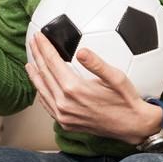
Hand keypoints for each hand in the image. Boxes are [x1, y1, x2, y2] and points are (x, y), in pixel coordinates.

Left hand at [25, 32, 159, 144]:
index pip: (52, 62)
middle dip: (37, 55)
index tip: (38, 35)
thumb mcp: (117, 77)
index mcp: (74, 89)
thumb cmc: (126, 100)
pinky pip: (47, 105)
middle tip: (32, 42)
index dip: (44, 47)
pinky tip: (40, 85)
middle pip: (44, 74)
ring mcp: (63, 115)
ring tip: (29, 63)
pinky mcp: (65, 123)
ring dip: (35, 74)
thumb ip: (97, 64)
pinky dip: (41, 92)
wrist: (132, 126)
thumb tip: (82, 52)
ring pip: (42, 90)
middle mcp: (64, 103)